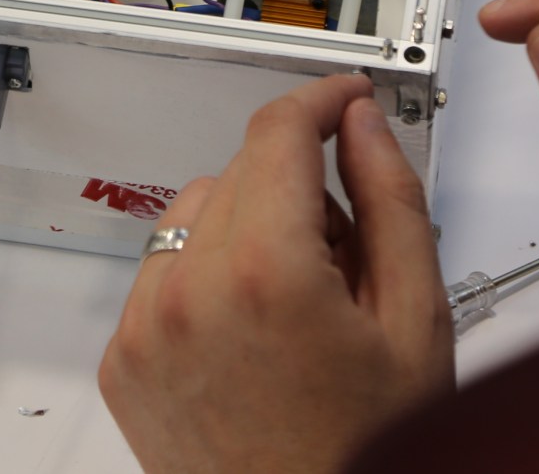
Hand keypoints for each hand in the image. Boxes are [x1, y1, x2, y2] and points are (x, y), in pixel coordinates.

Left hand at [98, 76, 451, 473]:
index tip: (344, 99)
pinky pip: (161, 273)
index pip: (280, 132)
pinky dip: (205, 279)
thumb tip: (362, 125)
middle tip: (348, 253)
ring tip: (300, 306)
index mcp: (266, 274)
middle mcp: (188, 293)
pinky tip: (256, 334)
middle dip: (298, 185)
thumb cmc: (368, 452)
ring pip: (196, 215)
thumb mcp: (416, 321)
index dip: (321, 100)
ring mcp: (144, 328)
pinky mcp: (121, 360)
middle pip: (241, 170)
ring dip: (247, 228)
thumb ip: (390, 201)